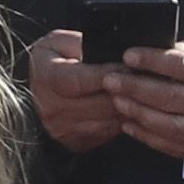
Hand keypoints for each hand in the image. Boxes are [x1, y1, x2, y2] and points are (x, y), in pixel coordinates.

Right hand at [22, 32, 132, 154]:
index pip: (78, 81)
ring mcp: (62, 129)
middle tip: (143, 79)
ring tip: (140, 92)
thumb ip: (85, 45)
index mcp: (45, 77)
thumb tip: (115, 53)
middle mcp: (50, 108)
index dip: (106, 74)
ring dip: (128, 107)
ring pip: (108, 120)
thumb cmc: (56, 58)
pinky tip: (130, 107)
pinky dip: (122, 120)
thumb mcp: (63, 41)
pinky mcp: (76, 142)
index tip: (127, 66)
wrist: (41, 88)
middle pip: (98, 104)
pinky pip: (108, 132)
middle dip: (125, 90)